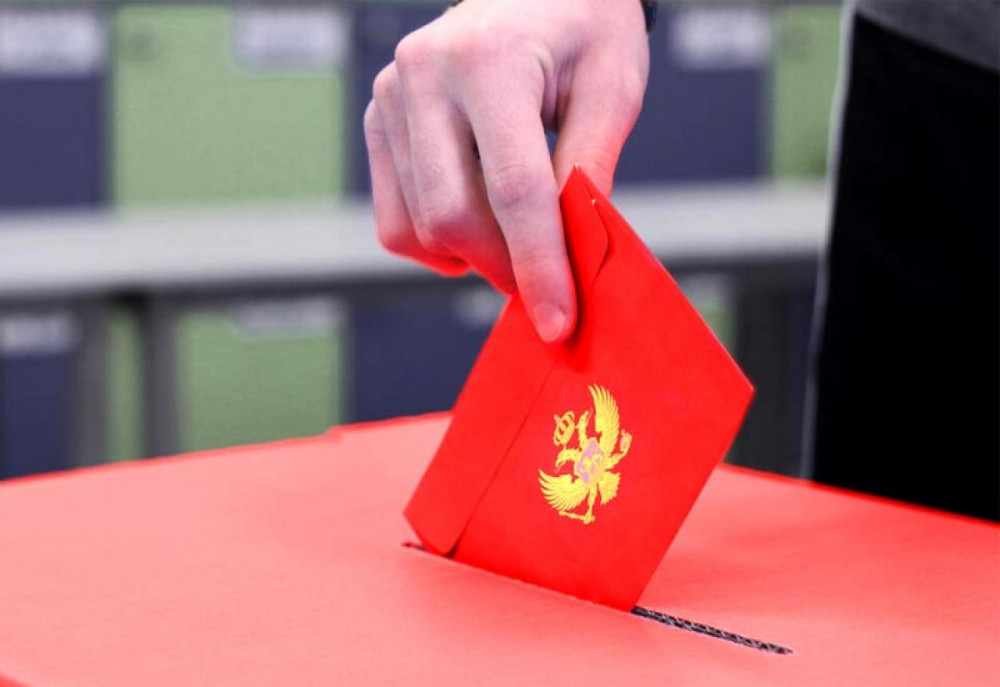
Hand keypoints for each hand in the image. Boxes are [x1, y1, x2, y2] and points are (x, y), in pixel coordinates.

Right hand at [364, 0, 648, 341]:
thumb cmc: (582, 25)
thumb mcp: (612, 89)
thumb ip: (587, 173)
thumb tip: (570, 260)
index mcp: (487, 60)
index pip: (514, 191)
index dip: (539, 267)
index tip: (557, 321)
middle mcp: (422, 75)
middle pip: (453, 218)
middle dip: (505, 268)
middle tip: (547, 285)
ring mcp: (390, 97)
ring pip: (420, 227)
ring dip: (473, 258)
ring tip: (518, 245)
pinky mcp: (378, 121)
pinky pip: (395, 219)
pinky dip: (434, 244)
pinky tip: (476, 229)